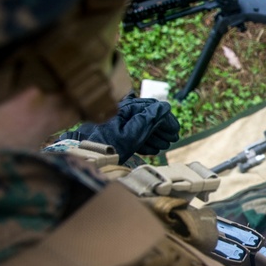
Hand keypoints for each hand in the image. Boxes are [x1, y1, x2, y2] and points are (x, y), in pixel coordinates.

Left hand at [62, 94, 179, 163]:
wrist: (90, 159)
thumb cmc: (109, 146)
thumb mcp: (132, 133)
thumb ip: (148, 119)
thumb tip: (164, 106)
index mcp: (126, 109)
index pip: (152, 108)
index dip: (166, 119)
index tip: (175, 130)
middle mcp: (122, 113)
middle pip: (148, 117)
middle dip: (162, 128)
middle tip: (172, 139)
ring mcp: (119, 123)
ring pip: (142, 126)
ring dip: (155, 136)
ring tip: (163, 146)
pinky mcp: (116, 134)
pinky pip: (134, 134)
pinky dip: (144, 141)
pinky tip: (151, 149)